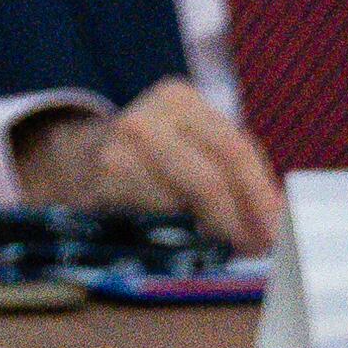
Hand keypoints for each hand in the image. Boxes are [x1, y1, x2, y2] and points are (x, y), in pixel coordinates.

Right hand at [12, 78, 280, 250]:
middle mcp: (152, 115)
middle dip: (244, 217)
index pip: (235, 147)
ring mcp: (125, 144)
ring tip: (228, 247)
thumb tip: (278, 212)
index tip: (279, 226)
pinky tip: (184, 239)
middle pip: (216, 171)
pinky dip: (179, 232)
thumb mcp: (183, 145)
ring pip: (190, 196)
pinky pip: (158, 214)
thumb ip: (226, 167)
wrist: (68, 163)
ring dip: (215, 230)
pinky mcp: (107, 176)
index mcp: (180, 99)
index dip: (261, 192)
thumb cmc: (143, 162)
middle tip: (260, 247)